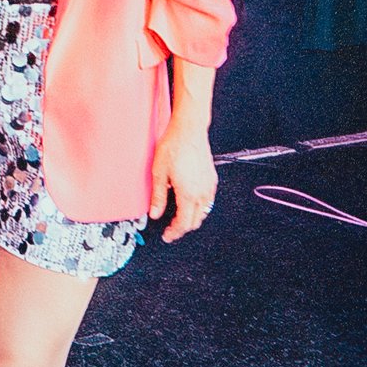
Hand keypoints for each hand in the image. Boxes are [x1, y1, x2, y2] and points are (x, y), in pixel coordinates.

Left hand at [151, 115, 218, 241]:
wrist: (189, 131)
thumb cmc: (173, 147)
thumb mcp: (159, 173)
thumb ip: (158, 197)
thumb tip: (154, 213)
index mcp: (189, 194)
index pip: (184, 223)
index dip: (175, 232)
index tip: (167, 235)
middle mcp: (202, 192)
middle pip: (195, 221)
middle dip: (183, 227)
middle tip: (170, 228)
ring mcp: (209, 186)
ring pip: (203, 212)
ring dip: (192, 218)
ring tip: (178, 216)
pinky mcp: (212, 179)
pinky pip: (208, 201)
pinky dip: (198, 207)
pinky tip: (188, 202)